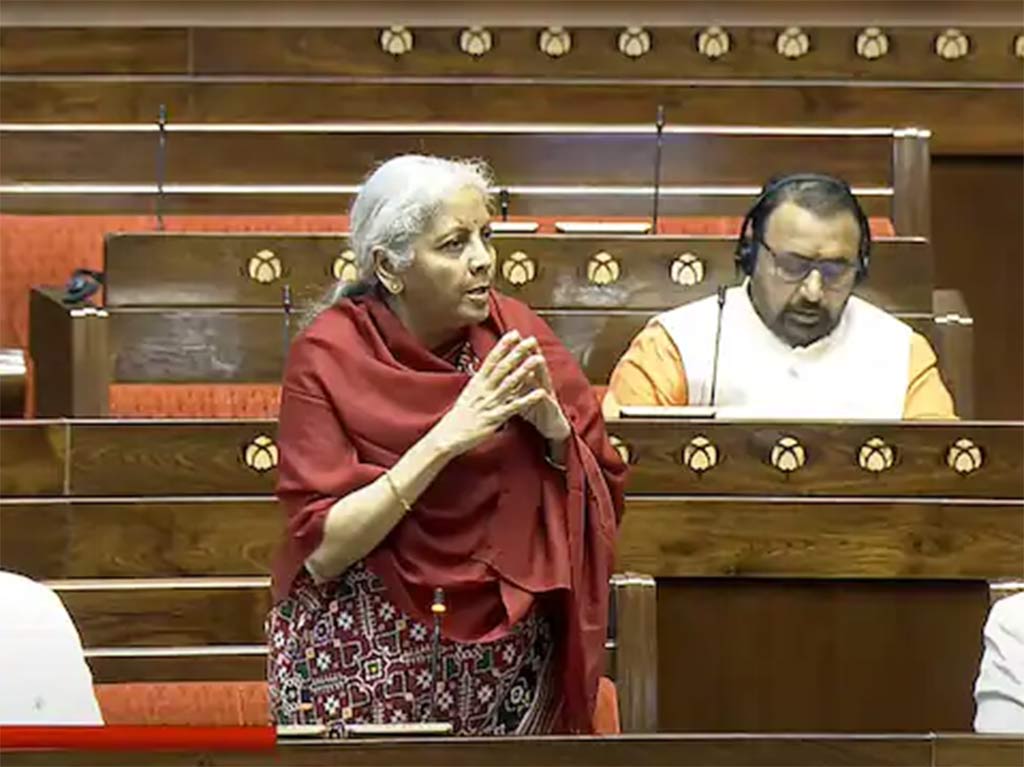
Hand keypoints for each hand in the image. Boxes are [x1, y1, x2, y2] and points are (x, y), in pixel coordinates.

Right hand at [430, 331, 545, 456]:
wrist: (447, 436)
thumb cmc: (459, 416)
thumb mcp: (469, 394)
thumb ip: (480, 382)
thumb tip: (487, 370)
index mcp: (477, 383)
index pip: (491, 360)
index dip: (503, 346)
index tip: (514, 334)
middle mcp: (483, 390)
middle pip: (502, 367)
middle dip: (517, 353)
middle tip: (530, 340)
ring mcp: (489, 403)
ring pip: (509, 383)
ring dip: (525, 370)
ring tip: (538, 359)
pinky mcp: (494, 418)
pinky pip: (514, 407)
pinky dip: (527, 399)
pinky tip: (540, 393)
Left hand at [516, 337, 570, 441]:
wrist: (552, 428)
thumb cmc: (535, 411)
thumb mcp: (522, 394)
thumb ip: (514, 382)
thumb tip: (499, 371)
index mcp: (530, 381)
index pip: (522, 363)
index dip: (516, 351)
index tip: (509, 336)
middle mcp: (540, 385)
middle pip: (534, 366)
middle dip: (530, 353)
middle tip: (526, 339)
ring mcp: (547, 396)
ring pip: (543, 381)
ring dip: (541, 371)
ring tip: (538, 359)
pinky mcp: (551, 410)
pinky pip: (547, 404)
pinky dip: (544, 398)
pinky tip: (543, 393)